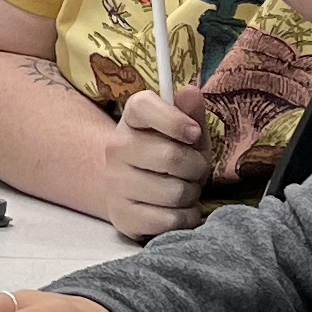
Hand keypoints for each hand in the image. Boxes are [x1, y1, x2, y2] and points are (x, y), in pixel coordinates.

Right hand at [102, 87, 210, 238]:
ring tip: (183, 191)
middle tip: (193, 171)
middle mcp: (116, 147)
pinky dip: (185, 218)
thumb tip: (190, 91)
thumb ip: (190, 113)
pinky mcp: (122, 216)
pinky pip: (169, 220)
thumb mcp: (186, 132)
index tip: (193, 133)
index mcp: (131, 118)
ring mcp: (115, 183)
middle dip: (196, 168)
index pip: (144, 106)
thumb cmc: (169, 156)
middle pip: (171, 158)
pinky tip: (178, 211)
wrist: (135, 190)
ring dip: (191, 195)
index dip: (174, 120)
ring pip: (174, 192)